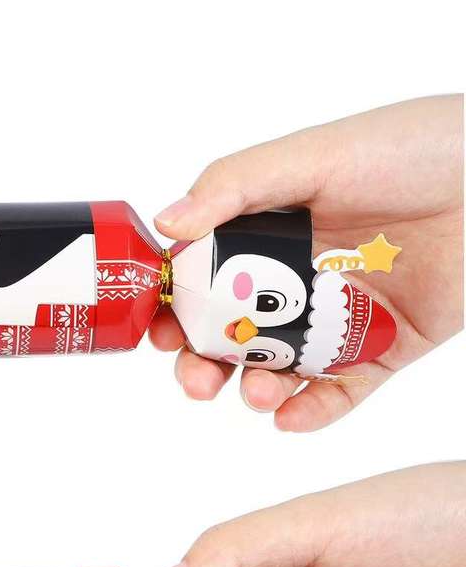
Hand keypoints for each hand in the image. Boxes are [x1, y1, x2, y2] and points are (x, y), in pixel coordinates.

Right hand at [150, 95, 463, 430]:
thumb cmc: (408, 149)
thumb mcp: (310, 157)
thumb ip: (234, 187)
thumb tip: (166, 224)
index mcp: (266, 235)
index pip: (204, 282)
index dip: (175, 311)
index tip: (158, 333)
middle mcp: (294, 282)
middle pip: (231, 337)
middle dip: (204, 365)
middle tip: (197, 381)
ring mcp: (336, 319)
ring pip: (278, 370)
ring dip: (255, 390)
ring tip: (257, 393)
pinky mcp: (381, 347)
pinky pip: (338, 391)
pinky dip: (311, 411)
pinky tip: (289, 416)